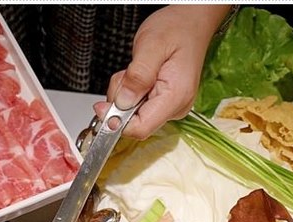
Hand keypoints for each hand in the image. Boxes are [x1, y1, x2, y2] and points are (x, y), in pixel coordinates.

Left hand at [94, 4, 232, 139]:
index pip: (141, 129)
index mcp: (175, 97)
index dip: (116, 122)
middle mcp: (176, 107)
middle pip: (134, 122)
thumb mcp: (151, 46)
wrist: (190, 21)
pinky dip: (130, 92)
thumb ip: (136, 77)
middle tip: (126, 74)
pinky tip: (138, 75)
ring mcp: (170, 106)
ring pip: (132, 115)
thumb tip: (121, 104)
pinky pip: (137, 106)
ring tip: (135, 70)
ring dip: (124, 94)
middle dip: (120, 102)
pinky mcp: (163, 103)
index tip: (102, 106)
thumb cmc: (177, 28)